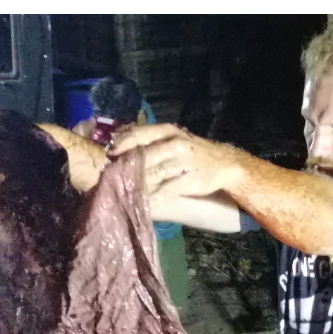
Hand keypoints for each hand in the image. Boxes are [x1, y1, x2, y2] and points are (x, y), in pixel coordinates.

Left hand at [108, 124, 244, 201]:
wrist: (224, 164)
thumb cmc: (193, 151)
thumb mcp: (174, 137)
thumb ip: (151, 138)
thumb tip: (118, 140)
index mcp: (169, 131)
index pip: (140, 134)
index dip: (122, 144)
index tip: (108, 154)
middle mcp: (175, 144)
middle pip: (144, 156)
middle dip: (126, 167)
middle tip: (110, 175)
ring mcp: (182, 163)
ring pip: (152, 175)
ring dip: (135, 184)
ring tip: (121, 190)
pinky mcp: (188, 182)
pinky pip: (165, 192)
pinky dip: (152, 198)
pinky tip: (141, 202)